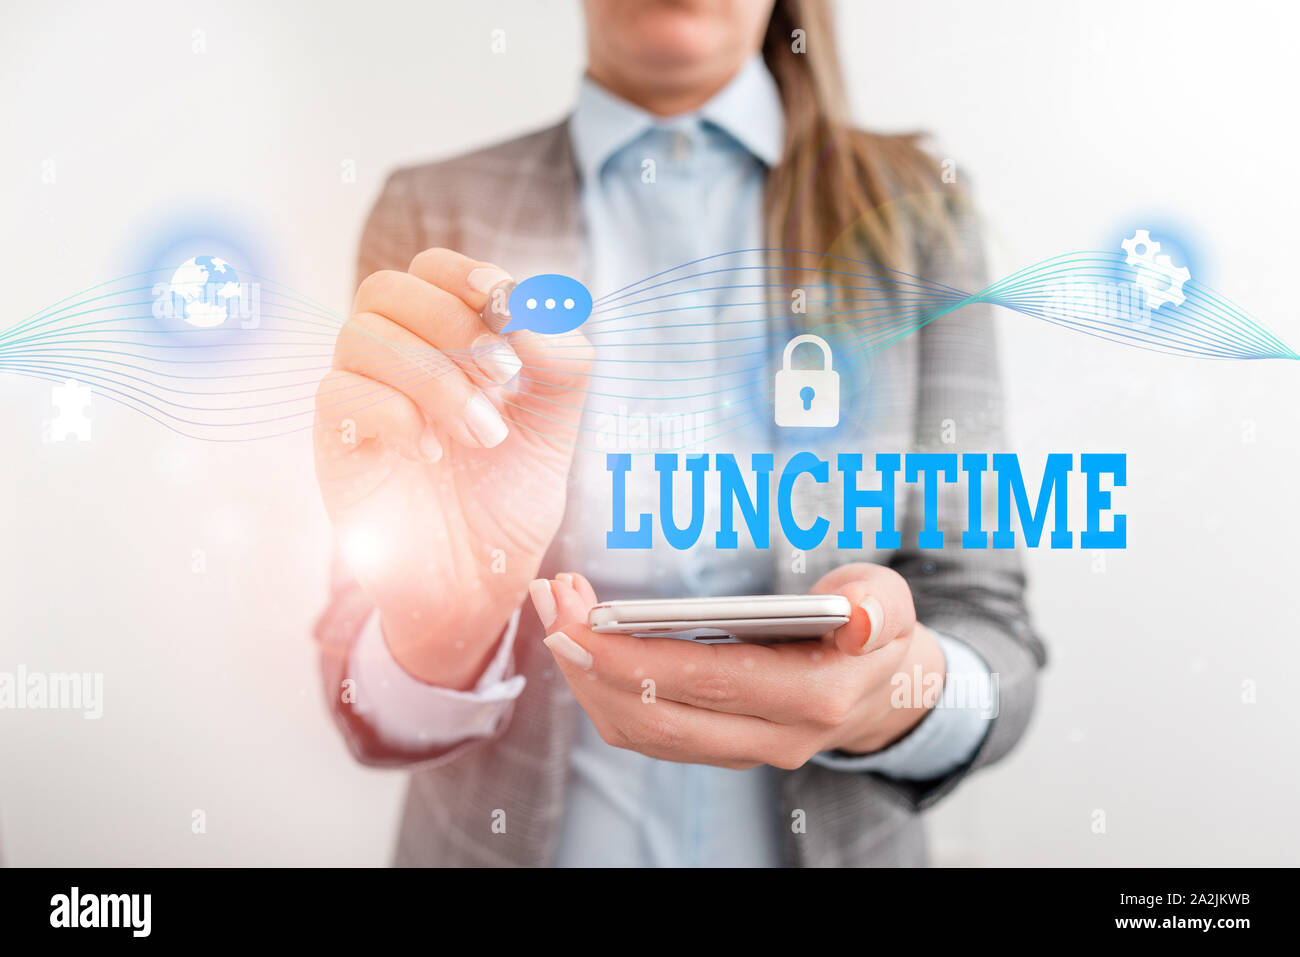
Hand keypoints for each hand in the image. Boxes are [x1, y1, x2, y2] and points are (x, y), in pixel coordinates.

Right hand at [314, 249, 591, 687]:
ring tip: (483, 435)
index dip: (464, 272)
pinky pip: (340, 393)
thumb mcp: (557, 423)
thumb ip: (560, 360)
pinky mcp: (335, 441)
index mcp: (444, 341)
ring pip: (363, 335)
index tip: (504, 303)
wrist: (478, 580)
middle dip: (452, 324)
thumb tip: (530, 311)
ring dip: (435, 378)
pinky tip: (433, 454)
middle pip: (388, 290)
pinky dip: (396, 414)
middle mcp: (393, 358)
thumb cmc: (510, 495)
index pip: (432, 268)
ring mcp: (358, 396)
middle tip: (504, 380)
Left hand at [528, 564, 946, 768]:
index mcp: (811, 699)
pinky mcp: (712, 745)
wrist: (880, 687)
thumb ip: (877, 607)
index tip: (583, 618)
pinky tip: (580, 638)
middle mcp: (770, 738)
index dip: (636, 655)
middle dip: (591, 659)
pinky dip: (600, 687)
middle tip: (551, 600)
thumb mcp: (890, 603)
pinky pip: (641, 731)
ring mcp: (737, 750)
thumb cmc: (874, 628)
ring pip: (638, 730)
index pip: (707, 683)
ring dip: (585, 673)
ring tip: (556, 608)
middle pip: (655, 714)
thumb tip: (857, 618)